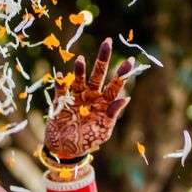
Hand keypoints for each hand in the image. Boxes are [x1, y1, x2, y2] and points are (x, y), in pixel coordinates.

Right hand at [44, 37, 134, 158]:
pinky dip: (60, 83)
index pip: (115, 86)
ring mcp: (76, 98)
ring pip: (79, 80)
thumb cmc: (87, 141)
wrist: (65, 150)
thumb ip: (112, 115)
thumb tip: (125, 98)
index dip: (122, 74)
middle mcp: (91, 96)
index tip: (130, 61)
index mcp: (104, 103)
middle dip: (102, 59)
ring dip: (79, 70)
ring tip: (80, 60)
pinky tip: (61, 76)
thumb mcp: (103, 130)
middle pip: (98, 75)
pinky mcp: (61, 102)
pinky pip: (61, 90)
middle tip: (107, 42)